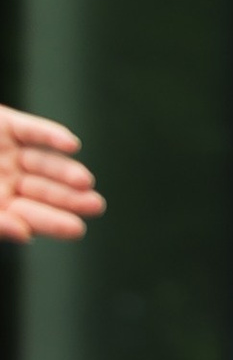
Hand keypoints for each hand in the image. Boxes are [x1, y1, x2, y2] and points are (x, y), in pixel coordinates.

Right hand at [0, 107, 102, 244]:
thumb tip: (25, 234)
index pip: (29, 216)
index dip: (53, 222)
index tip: (77, 229)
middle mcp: (6, 180)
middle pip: (43, 191)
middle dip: (69, 199)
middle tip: (96, 206)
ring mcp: (8, 153)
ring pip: (43, 162)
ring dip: (65, 171)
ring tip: (85, 182)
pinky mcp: (8, 125)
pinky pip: (32, 131)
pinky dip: (50, 136)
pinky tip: (71, 146)